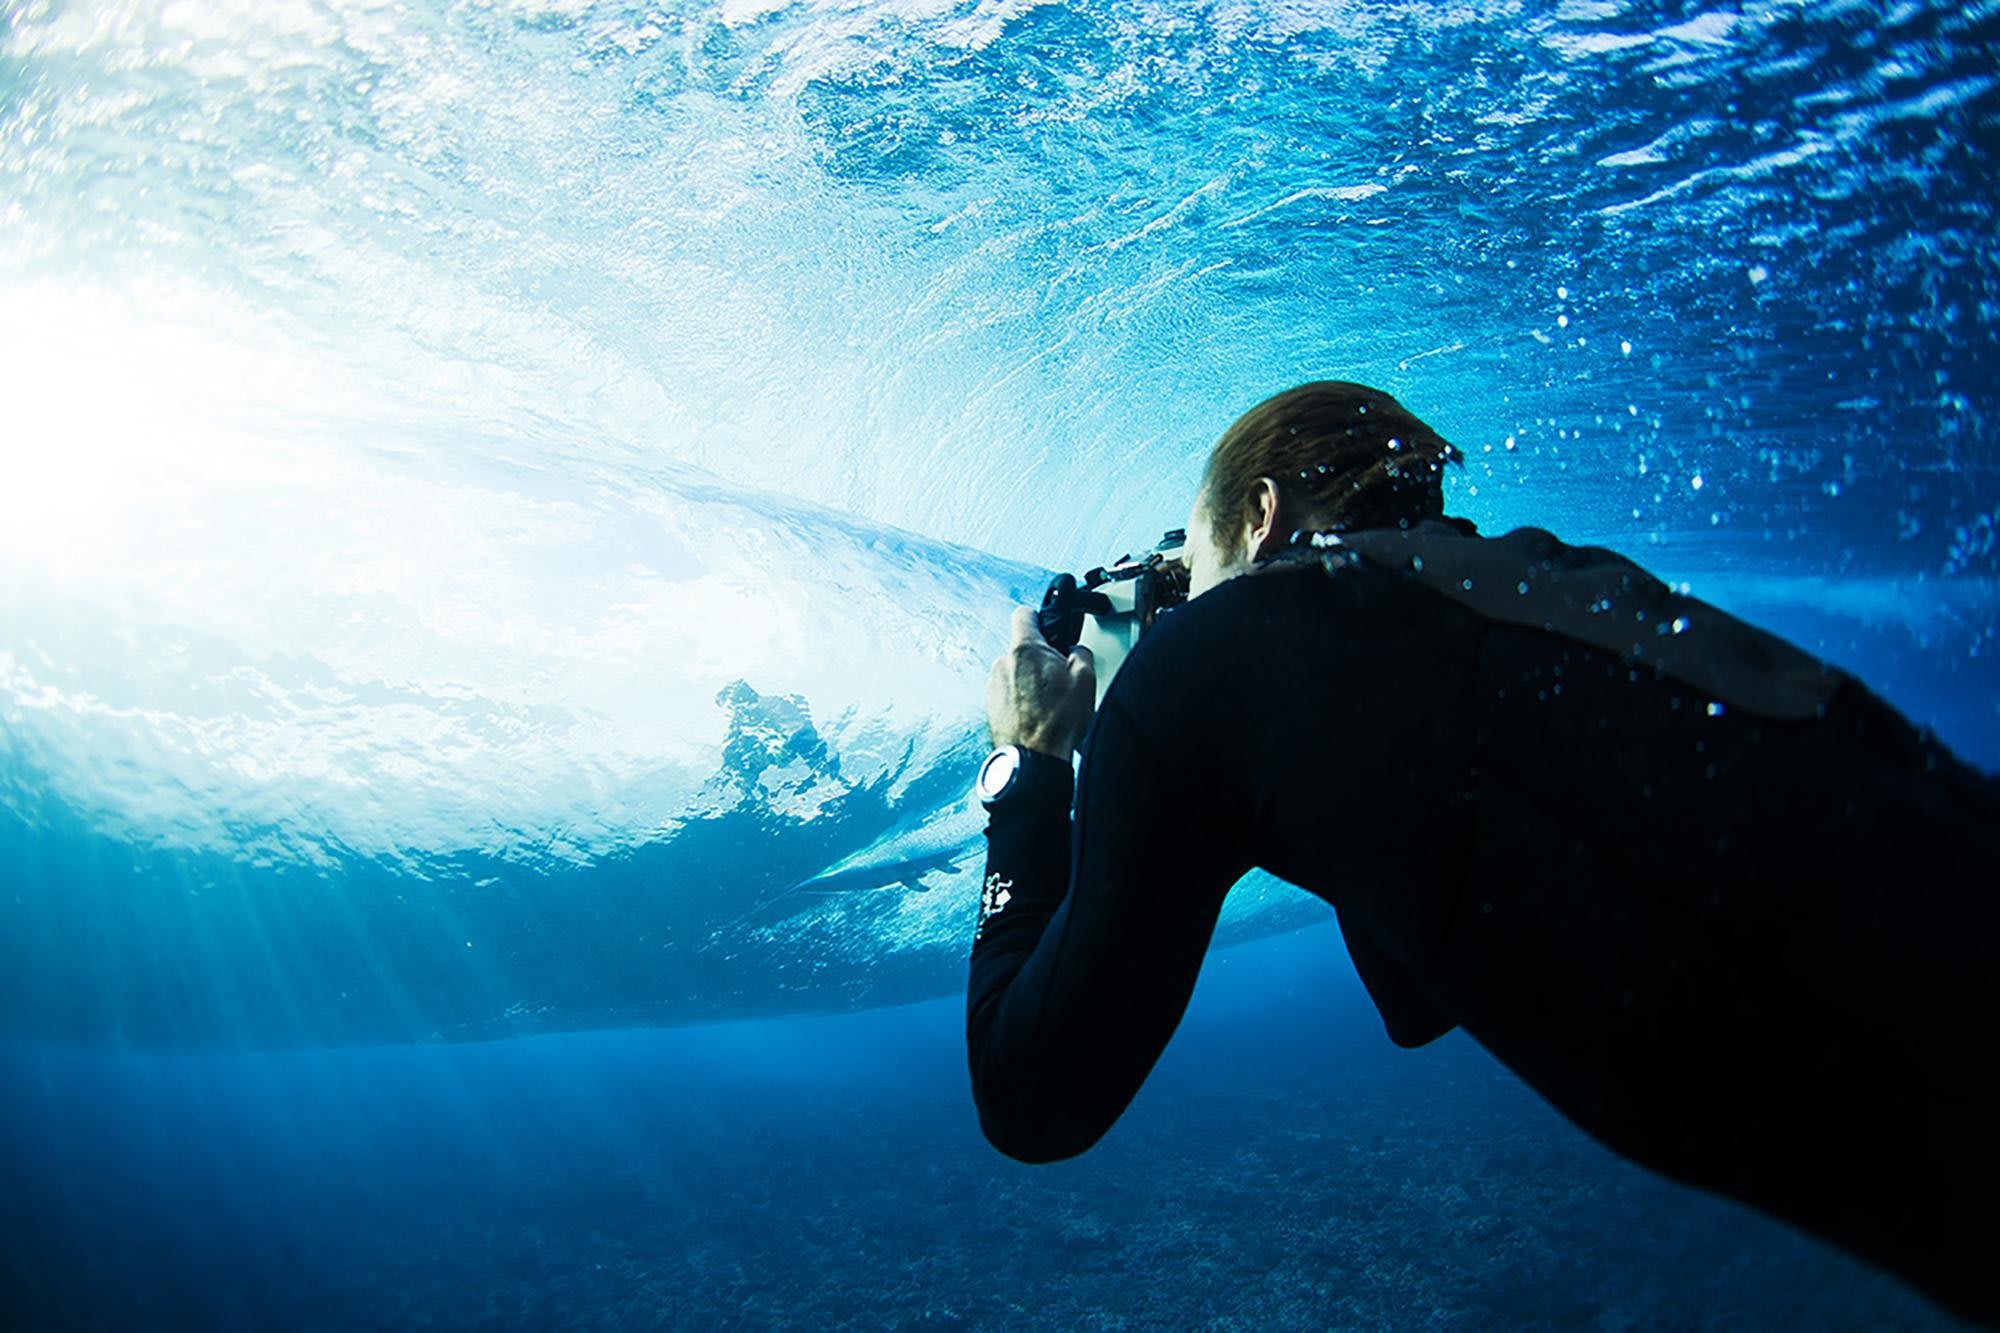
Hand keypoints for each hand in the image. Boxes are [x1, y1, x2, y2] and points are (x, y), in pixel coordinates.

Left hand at [986, 606, 1095, 757]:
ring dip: (1029, 682)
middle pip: (1022, 649)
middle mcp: (1002, 663)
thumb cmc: (1056, 723)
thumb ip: (1081, 652)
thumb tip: (1076, 650)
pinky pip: (1008, 693)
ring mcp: (993, 686)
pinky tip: (1036, 715)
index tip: (1047, 626)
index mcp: (1025, 649)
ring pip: (1014, 672)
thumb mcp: (1086, 679)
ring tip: (1048, 703)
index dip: (1039, 618)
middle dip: (1039, 659)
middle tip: (1058, 678)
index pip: (1024, 614)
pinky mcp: (990, 706)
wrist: (1034, 760)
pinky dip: (1020, 699)